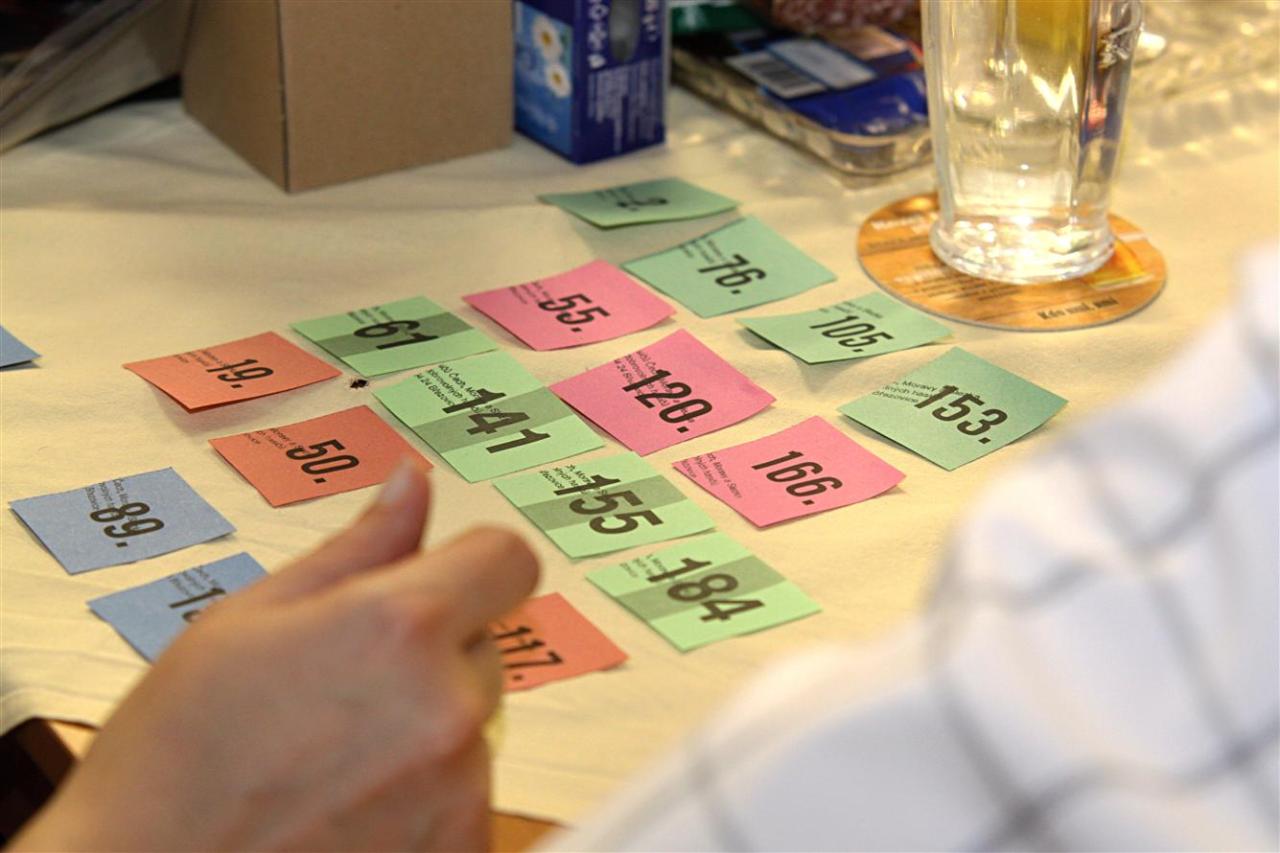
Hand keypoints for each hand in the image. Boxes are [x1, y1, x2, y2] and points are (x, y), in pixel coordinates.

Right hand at [14, 460, 538, 851]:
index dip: (475, 562)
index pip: (507, 560)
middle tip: (340, 691)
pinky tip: (349, 807)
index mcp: (399, 628)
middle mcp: (447, 707)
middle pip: (483, 646)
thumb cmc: (171, 764)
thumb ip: (356, 547)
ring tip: (329, 761)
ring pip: (471, 725)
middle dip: (431, 655)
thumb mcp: (245, 621)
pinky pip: (467, 796)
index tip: (447, 578)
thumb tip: (412, 485)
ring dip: (425, 731)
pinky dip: (426, 799)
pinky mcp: (459, 850)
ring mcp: (460, 790)